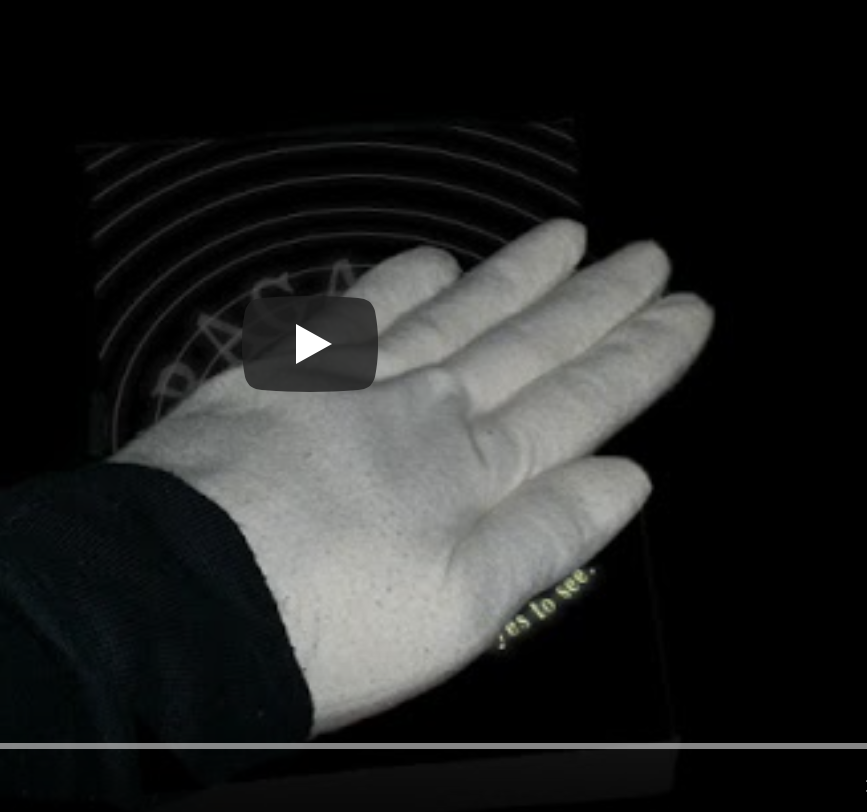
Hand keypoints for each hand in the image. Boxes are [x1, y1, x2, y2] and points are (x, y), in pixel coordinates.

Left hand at [112, 219, 711, 735]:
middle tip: (649, 257)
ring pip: (456, 315)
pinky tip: (434, 261)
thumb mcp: (462, 613)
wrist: (179, 599)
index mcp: (475, 479)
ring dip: (516, 277)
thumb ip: (546, 535)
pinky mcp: (280, 379)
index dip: (641, 357)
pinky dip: (403, 282)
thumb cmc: (320, 628)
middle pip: (529, 346)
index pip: (580, 404)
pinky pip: (359, 311)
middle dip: (597, 303)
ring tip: (568, 238)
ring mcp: (351, 386)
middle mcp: (424, 414)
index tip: (687, 313)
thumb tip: (625, 478)